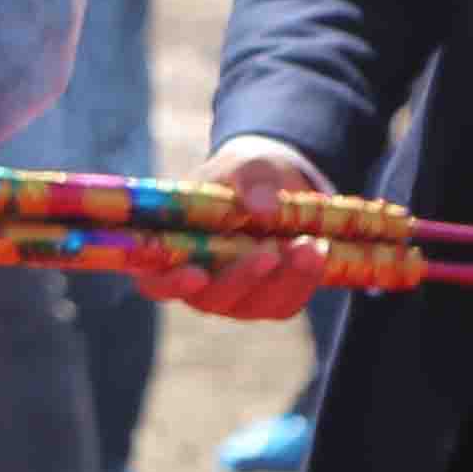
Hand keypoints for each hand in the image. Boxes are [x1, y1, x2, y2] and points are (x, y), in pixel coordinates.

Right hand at [129, 136, 337, 326]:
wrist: (279, 189)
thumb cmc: (242, 176)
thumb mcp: (244, 165)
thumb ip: (249, 180)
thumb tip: (262, 208)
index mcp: (169, 251)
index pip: (154, 281)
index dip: (170, 283)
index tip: (196, 274)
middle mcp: (196, 284)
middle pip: (209, 299)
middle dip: (242, 278)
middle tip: (270, 250)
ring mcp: (233, 298)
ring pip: (252, 306)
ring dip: (283, 279)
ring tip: (310, 243)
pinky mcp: (268, 302)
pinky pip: (285, 304)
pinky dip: (304, 280)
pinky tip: (318, 250)